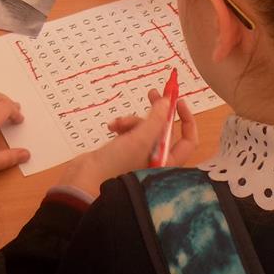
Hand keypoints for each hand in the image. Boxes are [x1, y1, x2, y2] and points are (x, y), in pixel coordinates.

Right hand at [58, 89, 197, 196]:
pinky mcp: (124, 152)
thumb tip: (167, 102)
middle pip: (164, 130)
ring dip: (132, 121)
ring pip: (144, 129)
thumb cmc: (117, 164)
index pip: (188, 141)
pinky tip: (112, 127)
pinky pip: (130, 133)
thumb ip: (156, 119)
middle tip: (152, 93)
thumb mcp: (141, 139)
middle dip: (157, 111)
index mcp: (167, 162)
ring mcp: (140, 156)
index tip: (177, 101)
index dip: (187, 120)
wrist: (85, 181)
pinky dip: (123, 127)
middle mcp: (157, 160)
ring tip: (119, 124)